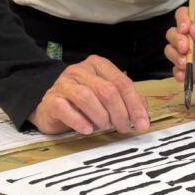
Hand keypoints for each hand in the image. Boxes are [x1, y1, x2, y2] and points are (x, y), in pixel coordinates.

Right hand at [29, 55, 149, 135]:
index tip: (143, 124)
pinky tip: (88, 129)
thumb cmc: (84, 103)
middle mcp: (80, 70)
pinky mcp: (51, 99)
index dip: (135, 105)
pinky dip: (79, 121)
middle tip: (123, 128)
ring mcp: (64, 83)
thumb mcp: (107, 97)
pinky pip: (65, 108)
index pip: (123, 83)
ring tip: (105, 127)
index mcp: (99, 65)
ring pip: (87, 97)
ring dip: (101, 117)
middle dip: (120, 113)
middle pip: (107, 90)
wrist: (52, 107)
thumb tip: (143, 113)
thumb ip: (127, 100)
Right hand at [165, 8, 194, 90]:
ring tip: (184, 63)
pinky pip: (176, 70)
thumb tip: (192, 28)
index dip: (181, 20)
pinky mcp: (187, 70)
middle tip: (185, 48)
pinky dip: (177, 73)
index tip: (185, 29)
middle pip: (172, 33)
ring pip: (170, 51)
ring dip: (174, 56)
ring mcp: (187, 55)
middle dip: (176, 40)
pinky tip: (183, 75)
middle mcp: (190, 39)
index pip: (183, 15)